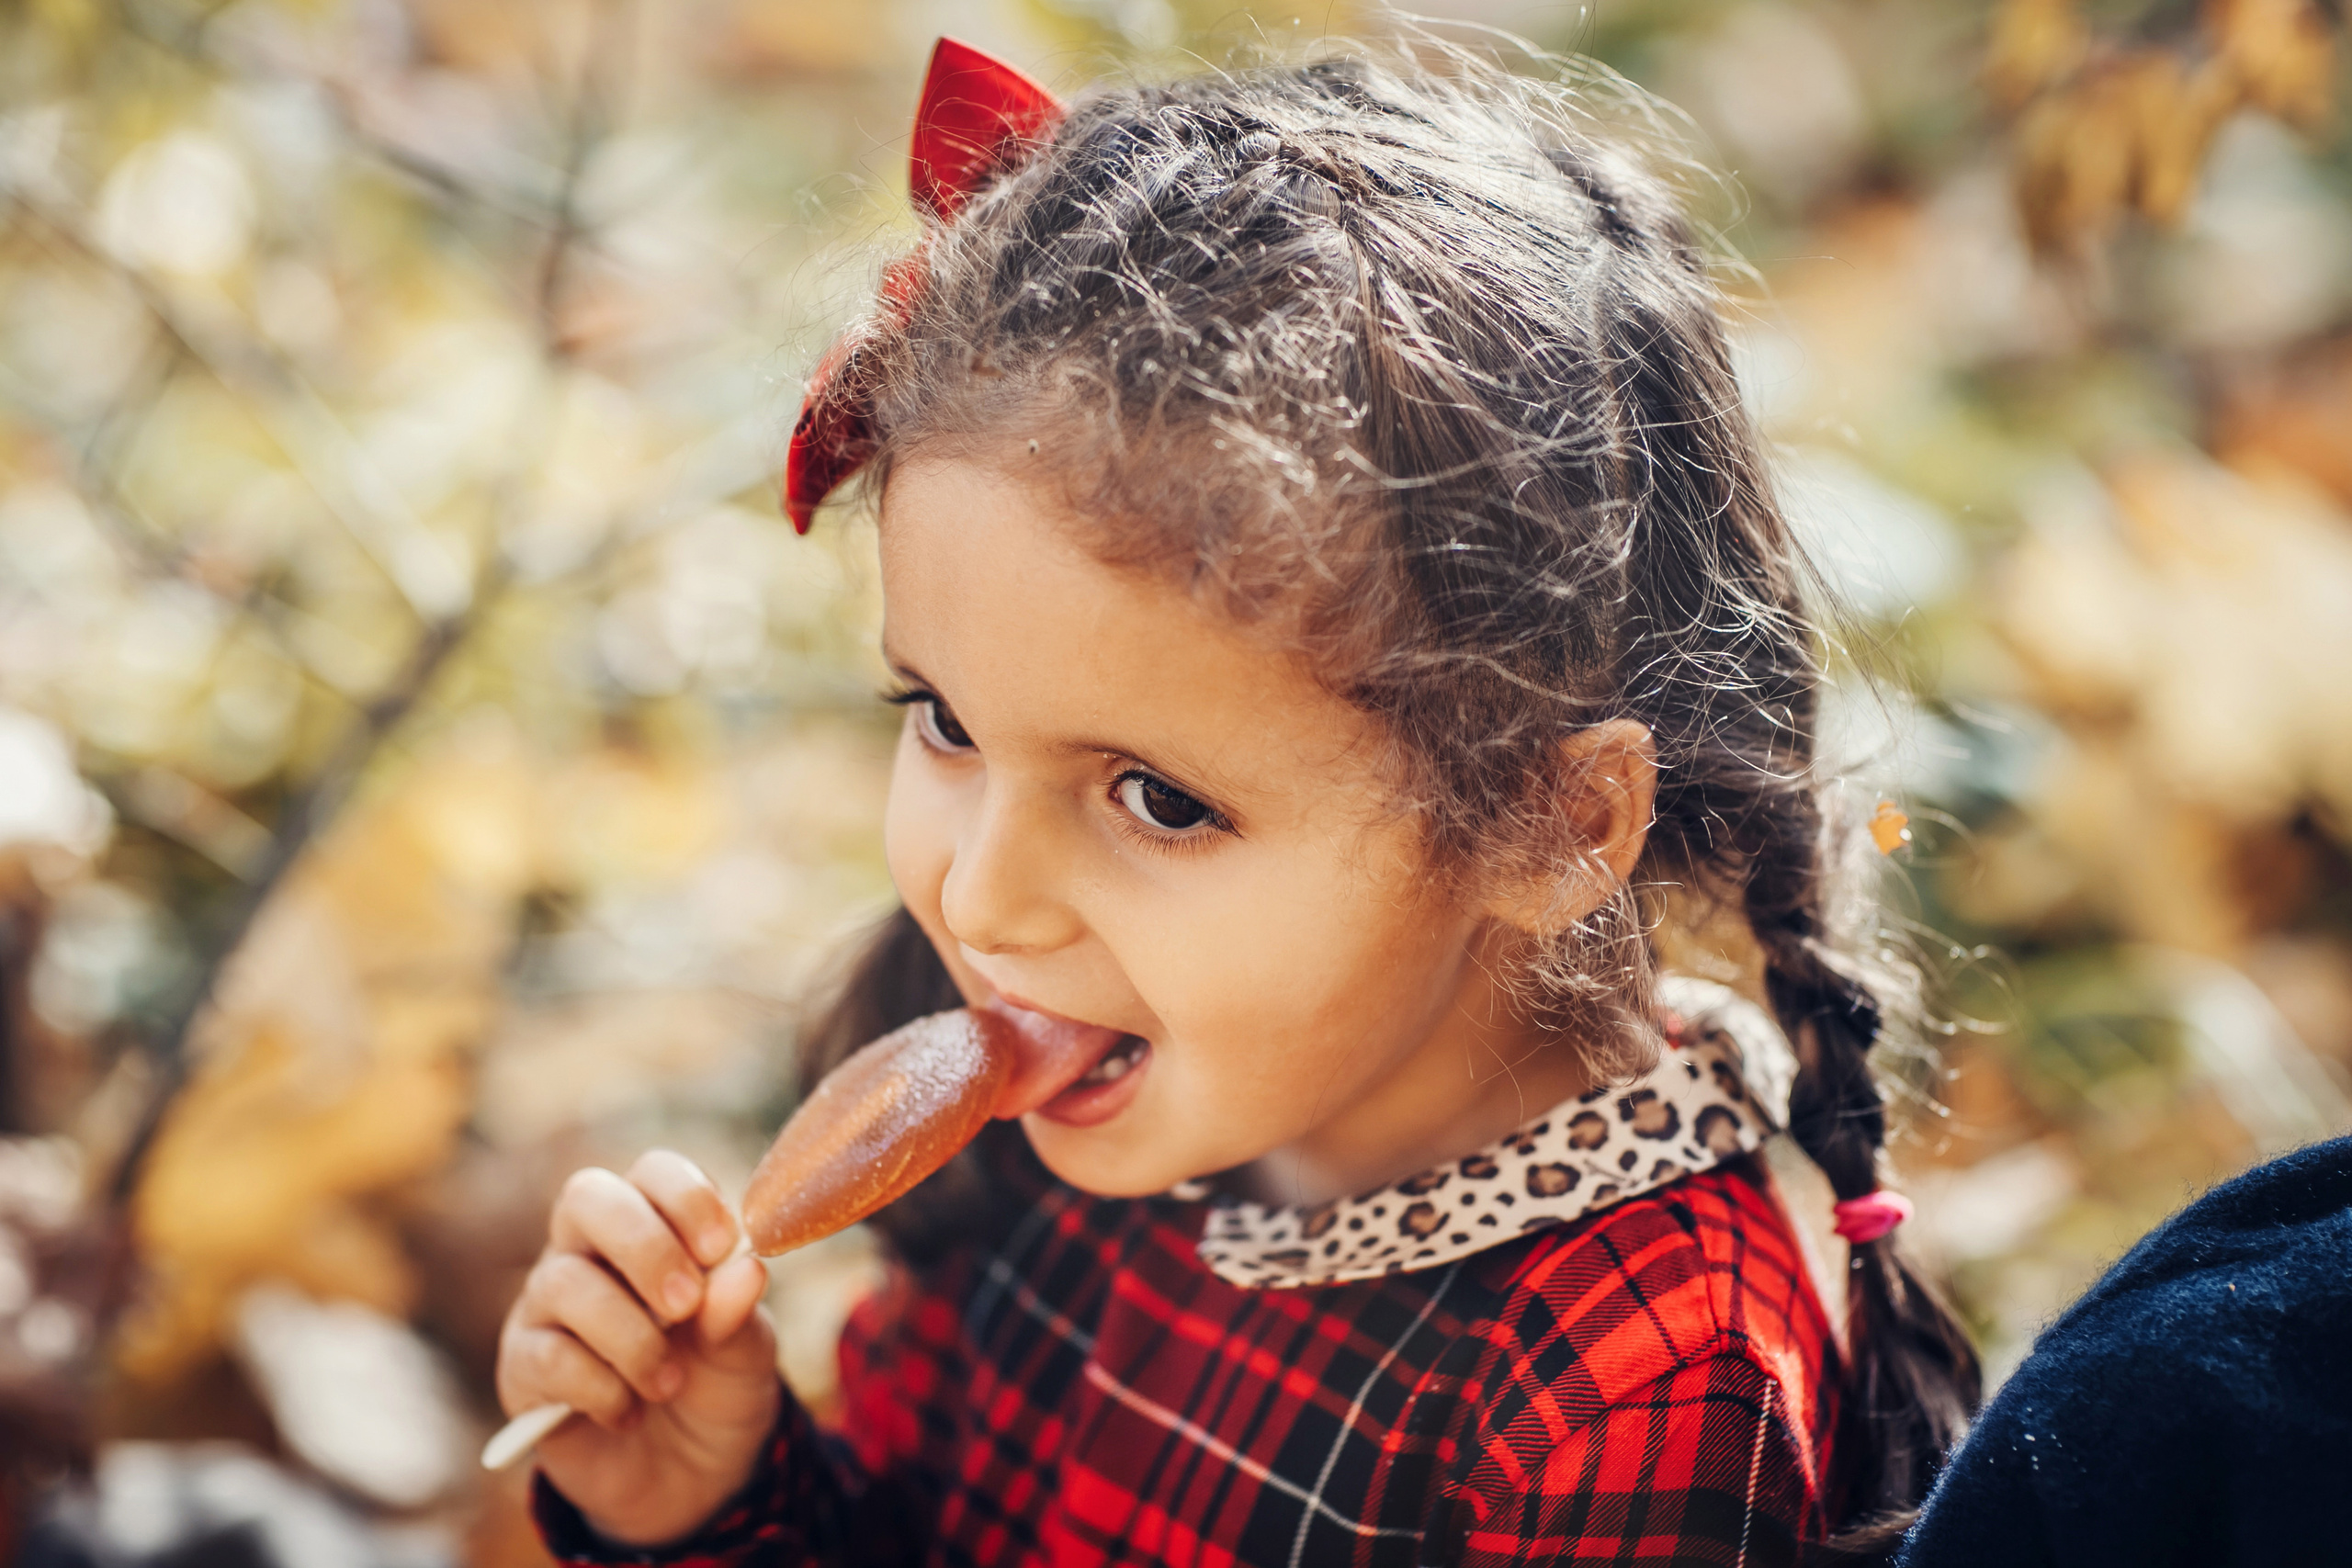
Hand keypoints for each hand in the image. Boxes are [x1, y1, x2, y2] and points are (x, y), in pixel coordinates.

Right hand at [496, 1150, 780, 1546]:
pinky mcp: (523, 1368)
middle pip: (586, 1198)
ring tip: (670, 1383)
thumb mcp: (745, 1353)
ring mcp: (547, 1306)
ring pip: (564, 1283)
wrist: (689, 1475)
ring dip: (630, 1336)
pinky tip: (628, 1412)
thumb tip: (745, 1268)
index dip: (685, 1198)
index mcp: (654, 1226)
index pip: (652, 1172)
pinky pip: (546, 1357)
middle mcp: (589, 1251)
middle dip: (643, 1247)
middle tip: (686, 1305)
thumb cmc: (717, 1386)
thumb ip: (740, 1312)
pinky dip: (599, 1387)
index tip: (722, 1247)